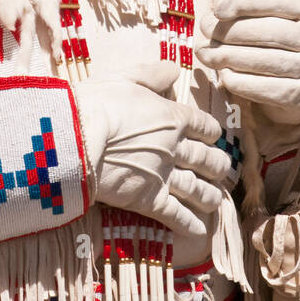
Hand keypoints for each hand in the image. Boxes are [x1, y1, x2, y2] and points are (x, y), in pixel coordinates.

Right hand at [73, 61, 230, 238]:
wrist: (77, 136)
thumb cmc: (97, 102)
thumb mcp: (125, 77)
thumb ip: (152, 73)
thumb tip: (174, 68)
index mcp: (173, 117)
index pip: (205, 127)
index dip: (212, 133)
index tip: (213, 138)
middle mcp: (175, 148)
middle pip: (208, 160)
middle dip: (219, 167)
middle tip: (222, 171)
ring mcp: (164, 176)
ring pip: (198, 190)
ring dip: (210, 197)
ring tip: (215, 201)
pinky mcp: (148, 200)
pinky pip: (176, 215)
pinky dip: (190, 225)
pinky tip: (199, 232)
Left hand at [196, 0, 299, 126]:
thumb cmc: (280, 40)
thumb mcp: (274, 14)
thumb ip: (249, 6)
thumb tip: (216, 11)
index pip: (278, 0)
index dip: (245, 2)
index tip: (217, 9)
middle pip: (269, 31)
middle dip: (229, 31)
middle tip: (205, 31)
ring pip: (264, 60)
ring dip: (227, 56)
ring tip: (204, 53)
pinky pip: (264, 88)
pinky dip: (239, 81)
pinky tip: (223, 74)